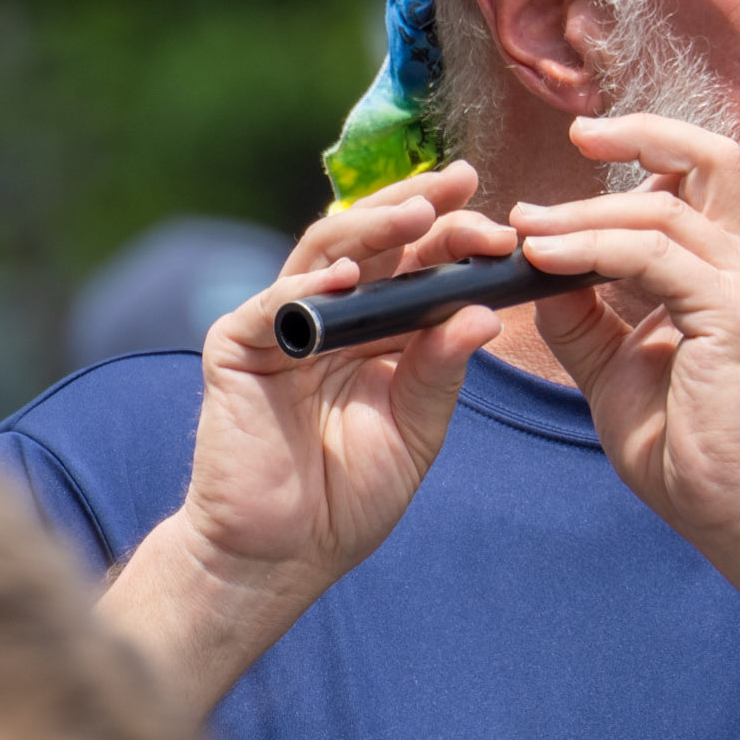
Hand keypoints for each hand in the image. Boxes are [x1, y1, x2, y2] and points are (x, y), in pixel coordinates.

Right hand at [102, 162, 513, 707]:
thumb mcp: (416, 427)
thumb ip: (442, 369)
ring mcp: (280, 323)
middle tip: (461, 185)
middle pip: (372, 240)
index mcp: (376, 327)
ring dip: (369, 229)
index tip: (503, 227)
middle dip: (417, 208)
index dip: (454, 237)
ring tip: (415, 214)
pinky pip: (273, 307)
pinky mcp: (237, 348)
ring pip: (323, 255)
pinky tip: (345, 280)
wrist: (285, 553)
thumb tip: (486, 313)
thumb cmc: (350, 494)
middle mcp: (328, 313)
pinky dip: (307, 292)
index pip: (415, 262)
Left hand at [510, 116, 739, 546]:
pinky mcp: (732, 314)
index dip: (646, 152)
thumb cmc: (684, 445)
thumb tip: (537, 264)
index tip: (581, 151)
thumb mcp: (615, 365)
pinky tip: (544, 258)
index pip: (703, 177)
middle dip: (645, 134)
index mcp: (729, 269)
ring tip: (529, 225)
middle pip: (715, 157)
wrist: (732, 508)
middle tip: (580, 136)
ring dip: (589, 207)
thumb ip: (582, 310)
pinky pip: (655, 256)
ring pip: (675, 202)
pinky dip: (593, 248)